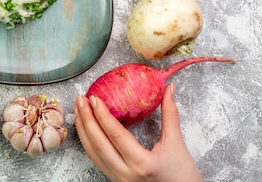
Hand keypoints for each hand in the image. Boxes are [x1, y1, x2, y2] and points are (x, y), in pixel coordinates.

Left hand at [73, 83, 202, 181]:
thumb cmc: (183, 176)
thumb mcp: (177, 144)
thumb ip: (170, 114)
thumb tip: (169, 88)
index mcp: (142, 163)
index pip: (115, 135)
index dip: (102, 115)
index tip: (94, 98)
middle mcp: (126, 173)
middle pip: (98, 143)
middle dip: (86, 119)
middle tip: (80, 99)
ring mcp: (118, 179)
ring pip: (93, 153)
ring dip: (83, 130)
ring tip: (78, 110)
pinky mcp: (115, 180)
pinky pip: (97, 160)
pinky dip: (88, 142)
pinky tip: (85, 129)